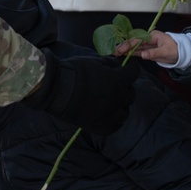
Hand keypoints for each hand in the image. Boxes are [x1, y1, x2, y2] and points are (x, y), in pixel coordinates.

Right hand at [22, 51, 137, 134]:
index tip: (129, 66)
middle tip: (117, 83)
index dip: (132, 67)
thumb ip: (109, 65)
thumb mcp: (94, 62)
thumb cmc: (73, 72)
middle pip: (131, 93)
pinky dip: (114, 119)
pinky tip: (108, 114)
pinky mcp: (102, 128)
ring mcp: (111, 115)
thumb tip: (116, 66)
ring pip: (125, 111)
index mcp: (119, 81)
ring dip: (121, 104)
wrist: (56, 91)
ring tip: (111, 100)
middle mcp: (119, 99)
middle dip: (125, 86)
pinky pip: (116, 125)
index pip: (134, 72)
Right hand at [114, 29, 179, 65]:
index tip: (122, 49)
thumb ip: (153, 53)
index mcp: (152, 36)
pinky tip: (123, 54)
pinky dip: (130, 53)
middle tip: (114, 51)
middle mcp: (148, 39)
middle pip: (134, 42)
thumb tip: (143, 55)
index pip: (138, 39)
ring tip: (115, 53)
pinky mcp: (148, 51)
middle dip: (124, 46)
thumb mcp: (165, 51)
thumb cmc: (175, 49)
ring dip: (125, 50)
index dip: (129, 44)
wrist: (181, 53)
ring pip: (134, 47)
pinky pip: (137, 51)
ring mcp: (147, 45)